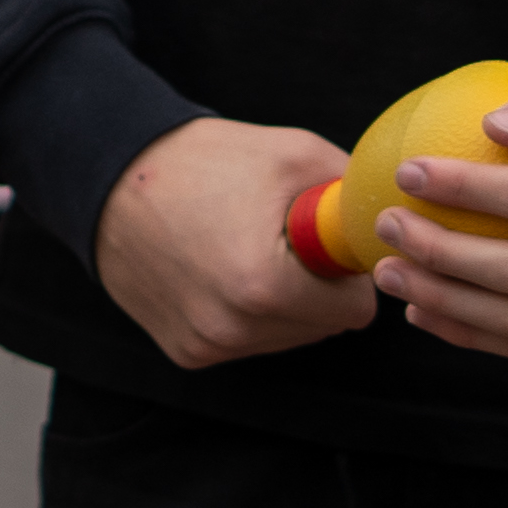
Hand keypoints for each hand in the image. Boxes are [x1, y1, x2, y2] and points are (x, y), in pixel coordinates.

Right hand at [94, 116, 377, 367]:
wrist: (107, 175)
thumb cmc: (200, 160)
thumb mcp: (293, 155)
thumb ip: (354, 193)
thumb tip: (400, 219)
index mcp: (265, 287)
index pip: (357, 310)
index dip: (348, 271)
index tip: (320, 240)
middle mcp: (233, 329)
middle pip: (323, 327)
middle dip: (315, 287)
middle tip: (280, 239)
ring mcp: (206, 345)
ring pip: (287, 337)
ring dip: (283, 302)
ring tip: (244, 249)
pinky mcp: (185, 351)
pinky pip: (246, 339)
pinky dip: (245, 311)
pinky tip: (218, 269)